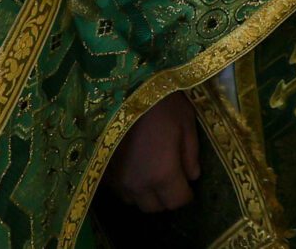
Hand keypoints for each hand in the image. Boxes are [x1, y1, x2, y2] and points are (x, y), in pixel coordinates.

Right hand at [104, 94, 199, 212]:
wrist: (121, 88)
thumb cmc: (160, 102)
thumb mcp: (186, 122)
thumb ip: (191, 154)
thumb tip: (193, 176)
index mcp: (163, 174)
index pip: (177, 201)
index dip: (186, 194)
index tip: (188, 184)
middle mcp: (138, 185)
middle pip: (154, 207)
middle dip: (165, 197)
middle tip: (171, 178)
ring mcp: (117, 180)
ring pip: (134, 201)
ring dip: (145, 193)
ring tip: (150, 172)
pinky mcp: (102, 172)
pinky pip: (118, 189)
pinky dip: (128, 184)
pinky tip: (132, 166)